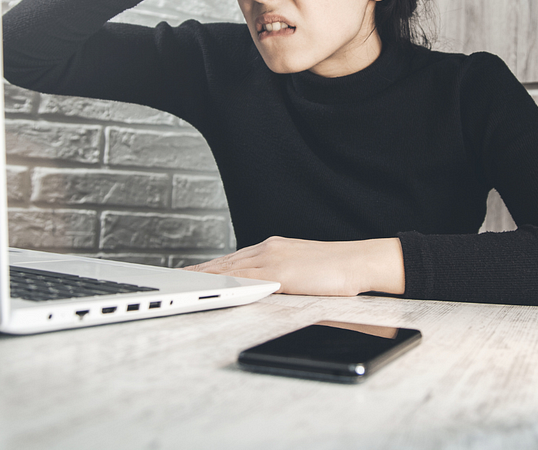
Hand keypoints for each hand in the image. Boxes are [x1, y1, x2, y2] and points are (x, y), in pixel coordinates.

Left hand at [184, 236, 405, 296]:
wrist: (357, 263)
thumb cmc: (335, 270)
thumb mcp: (301, 269)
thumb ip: (280, 273)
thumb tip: (265, 284)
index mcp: (273, 248)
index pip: (235, 259)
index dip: (212, 266)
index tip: (195, 270)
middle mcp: (269, 249)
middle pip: (227, 262)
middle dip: (202, 271)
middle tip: (180, 276)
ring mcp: (273, 259)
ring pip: (231, 269)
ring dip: (207, 277)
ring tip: (187, 283)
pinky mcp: (280, 273)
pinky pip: (247, 279)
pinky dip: (227, 283)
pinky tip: (214, 289)